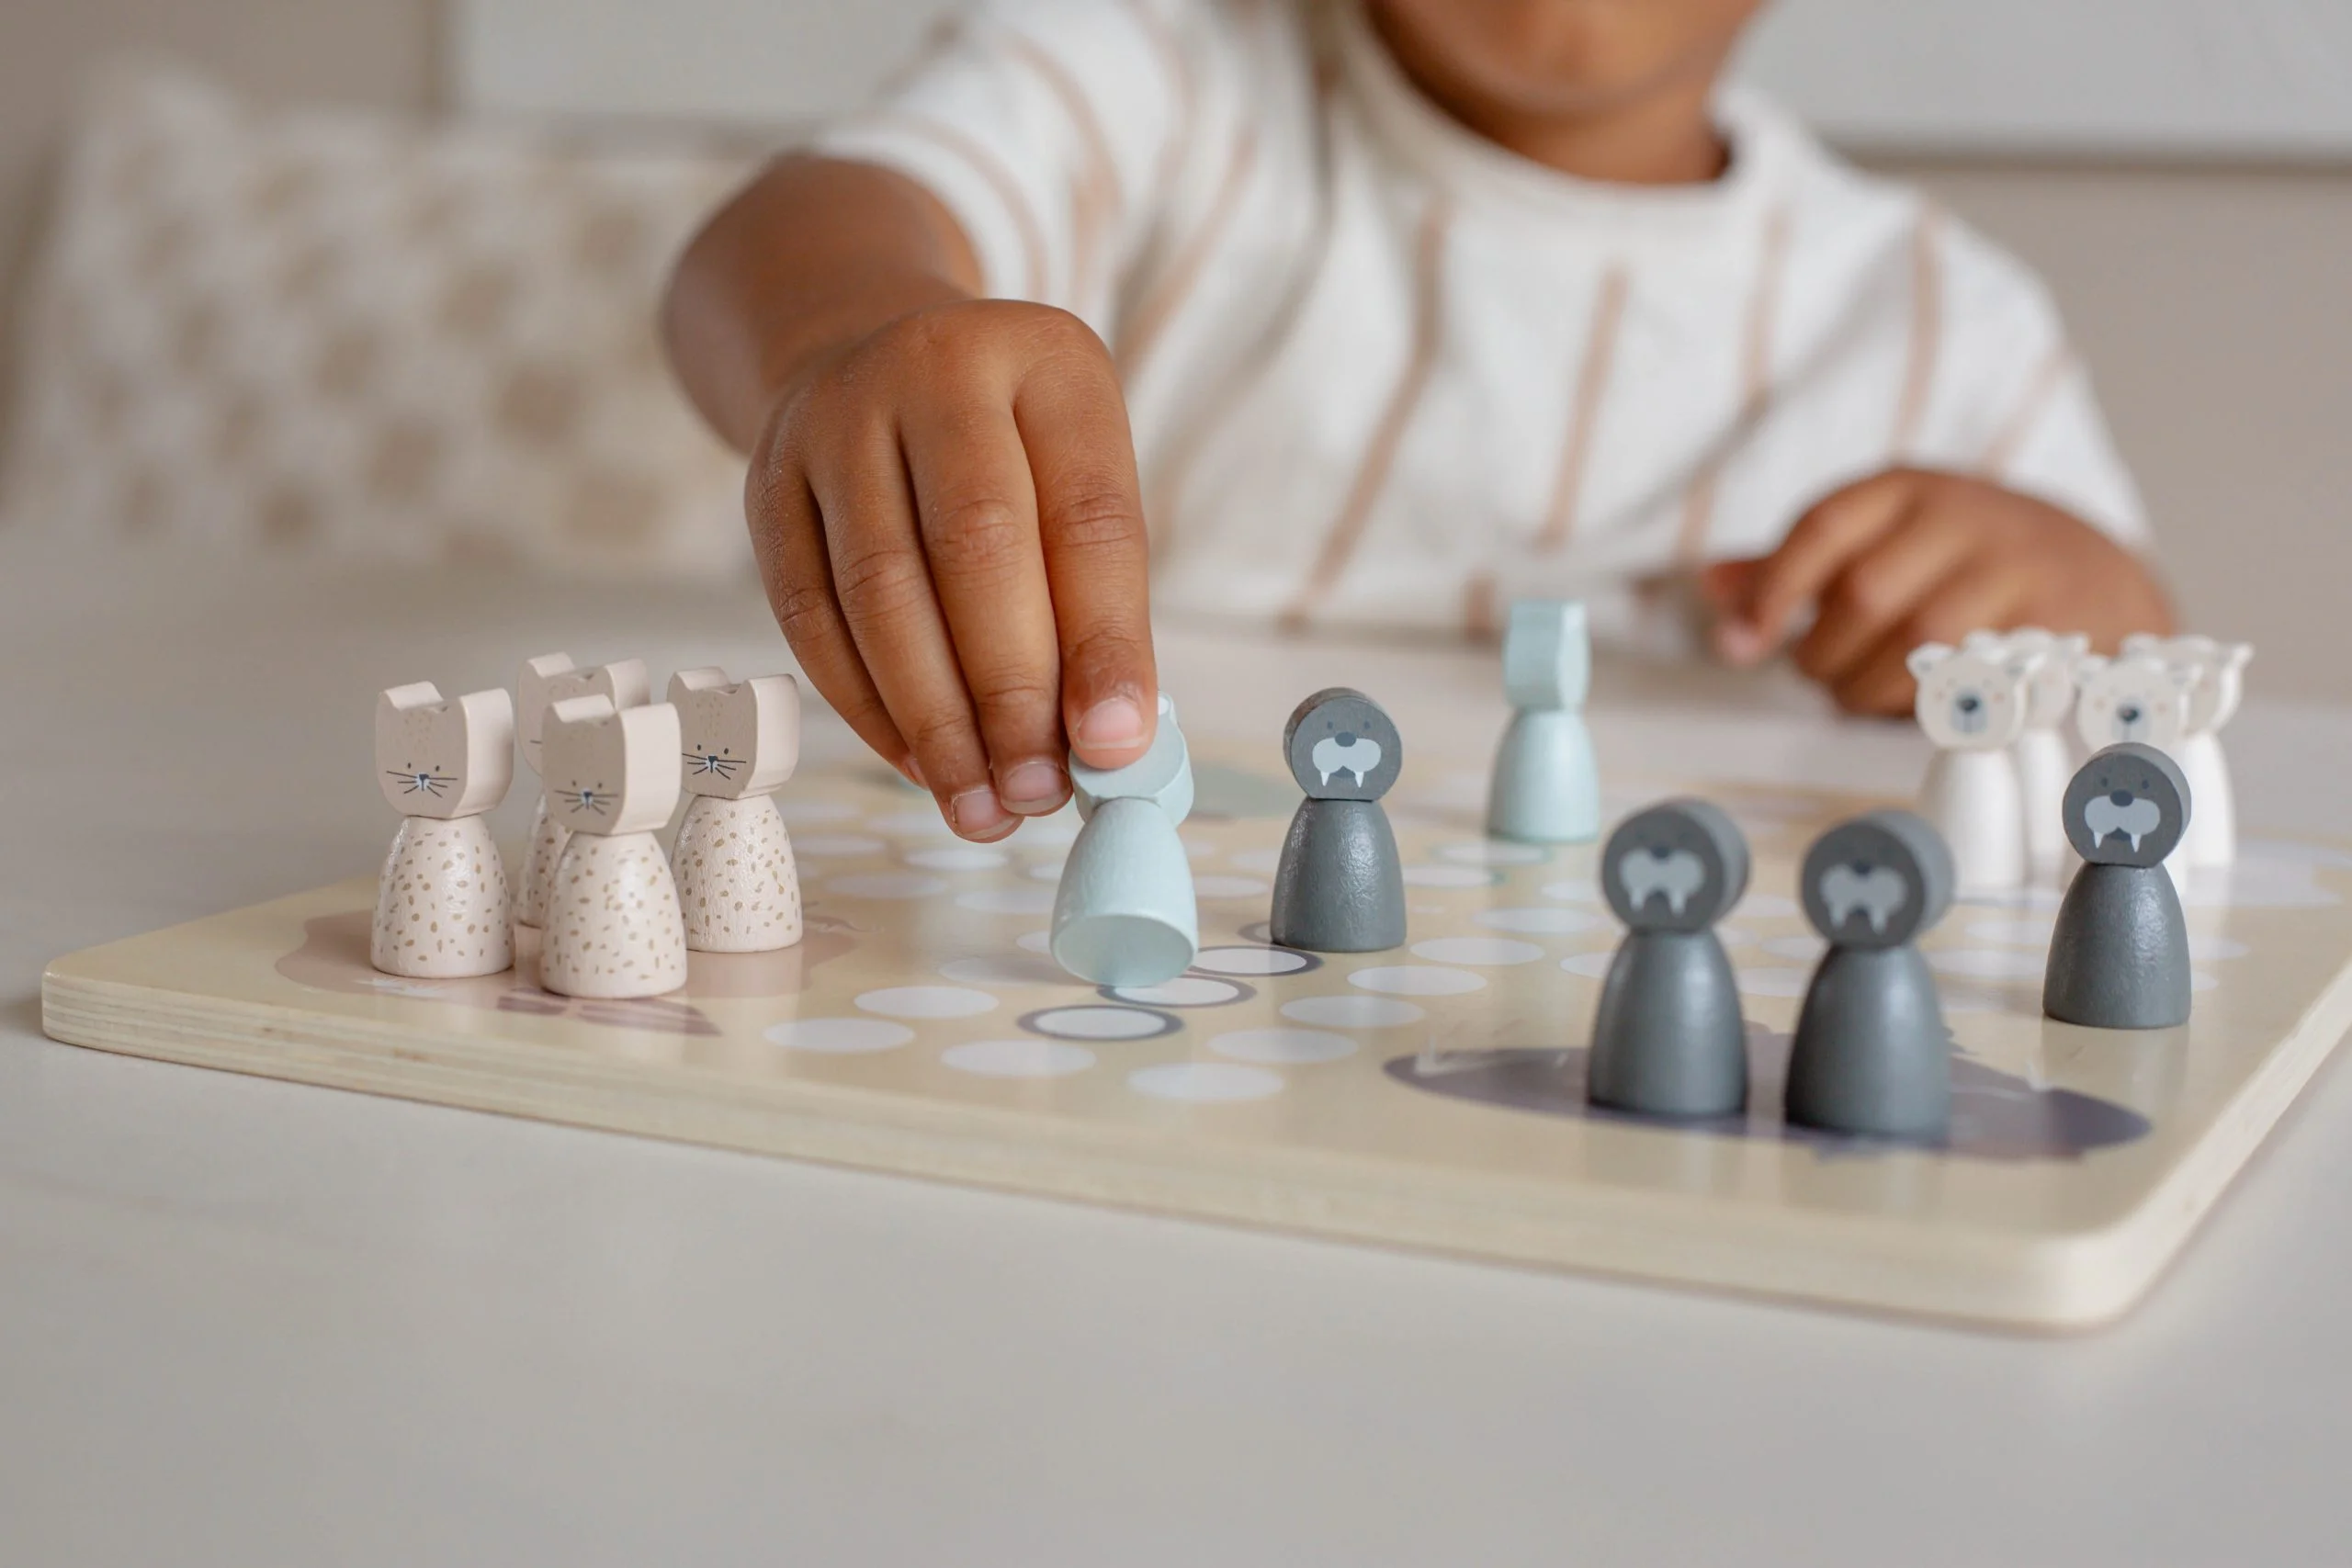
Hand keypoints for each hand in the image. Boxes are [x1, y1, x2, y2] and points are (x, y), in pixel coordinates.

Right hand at [746, 299, 1156, 839]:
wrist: (865, 358)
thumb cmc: (1007, 453)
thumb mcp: (1075, 482)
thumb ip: (1097, 602)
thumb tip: (1106, 746)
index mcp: (1047, 361)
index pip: (1088, 515)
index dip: (1104, 642)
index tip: (1115, 746)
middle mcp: (936, 370)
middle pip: (977, 548)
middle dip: (1011, 693)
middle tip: (1039, 792)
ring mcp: (837, 421)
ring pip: (881, 593)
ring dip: (936, 721)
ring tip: (983, 805)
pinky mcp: (766, 483)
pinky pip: (812, 618)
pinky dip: (869, 709)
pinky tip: (920, 765)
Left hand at [1699, 468, 2172, 715]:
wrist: (2099, 578)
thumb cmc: (1964, 564)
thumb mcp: (1884, 543)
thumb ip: (1797, 566)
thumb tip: (1710, 586)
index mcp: (1906, 488)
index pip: (1822, 527)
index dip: (1774, 590)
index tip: (1744, 644)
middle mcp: (1962, 514)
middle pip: (1864, 594)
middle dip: (1826, 654)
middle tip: (1824, 677)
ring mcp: (2015, 563)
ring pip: (1919, 639)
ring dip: (1871, 686)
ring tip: (1862, 694)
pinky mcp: (2056, 616)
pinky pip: (1975, 673)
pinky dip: (1930, 702)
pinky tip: (1915, 708)